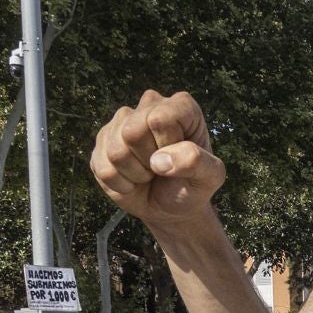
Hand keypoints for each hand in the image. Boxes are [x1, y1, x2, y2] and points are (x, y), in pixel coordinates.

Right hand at [90, 90, 225, 232]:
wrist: (171, 208)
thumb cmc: (193, 186)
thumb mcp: (209, 177)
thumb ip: (196, 162)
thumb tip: (159, 160)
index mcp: (180, 106)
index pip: (159, 119)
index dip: (166, 146)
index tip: (178, 157)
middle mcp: (149, 105)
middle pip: (132, 133)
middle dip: (148, 161)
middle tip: (162, 169)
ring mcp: (122, 121)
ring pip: (116, 151)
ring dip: (135, 174)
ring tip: (149, 174)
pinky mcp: (103, 141)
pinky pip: (103, 168)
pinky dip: (120, 184)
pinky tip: (133, 179)